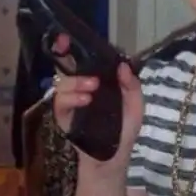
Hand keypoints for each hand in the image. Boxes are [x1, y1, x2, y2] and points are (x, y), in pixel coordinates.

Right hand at [51, 33, 143, 168]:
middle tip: (69, 47)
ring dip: (76, 81)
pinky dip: (71, 98)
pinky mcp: (63, 117)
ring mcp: (71, 101)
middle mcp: (82, 88)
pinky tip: (85, 100)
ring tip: (91, 87)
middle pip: (67, 65)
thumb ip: (132, 87)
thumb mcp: (135, 108)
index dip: (76, 47)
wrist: (112, 160)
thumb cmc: (124, 133)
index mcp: (99, 82)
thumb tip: (123, 65)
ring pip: (62, 82)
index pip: (86, 60)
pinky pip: (60, 103)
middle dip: (64, 53)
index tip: (70, 35)